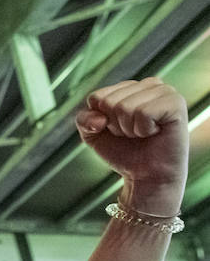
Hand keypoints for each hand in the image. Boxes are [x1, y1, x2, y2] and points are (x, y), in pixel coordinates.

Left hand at [76, 78, 188, 217]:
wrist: (145, 176)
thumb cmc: (123, 152)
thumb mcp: (93, 135)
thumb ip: (84, 119)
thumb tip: (99, 118)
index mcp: (130, 87)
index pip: (97, 97)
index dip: (100, 121)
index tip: (117, 130)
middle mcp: (149, 84)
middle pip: (109, 102)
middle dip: (115, 125)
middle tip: (133, 134)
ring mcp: (165, 91)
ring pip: (125, 107)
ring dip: (130, 129)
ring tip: (144, 134)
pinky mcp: (176, 103)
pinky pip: (143, 113)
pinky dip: (143, 130)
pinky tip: (154, 132)